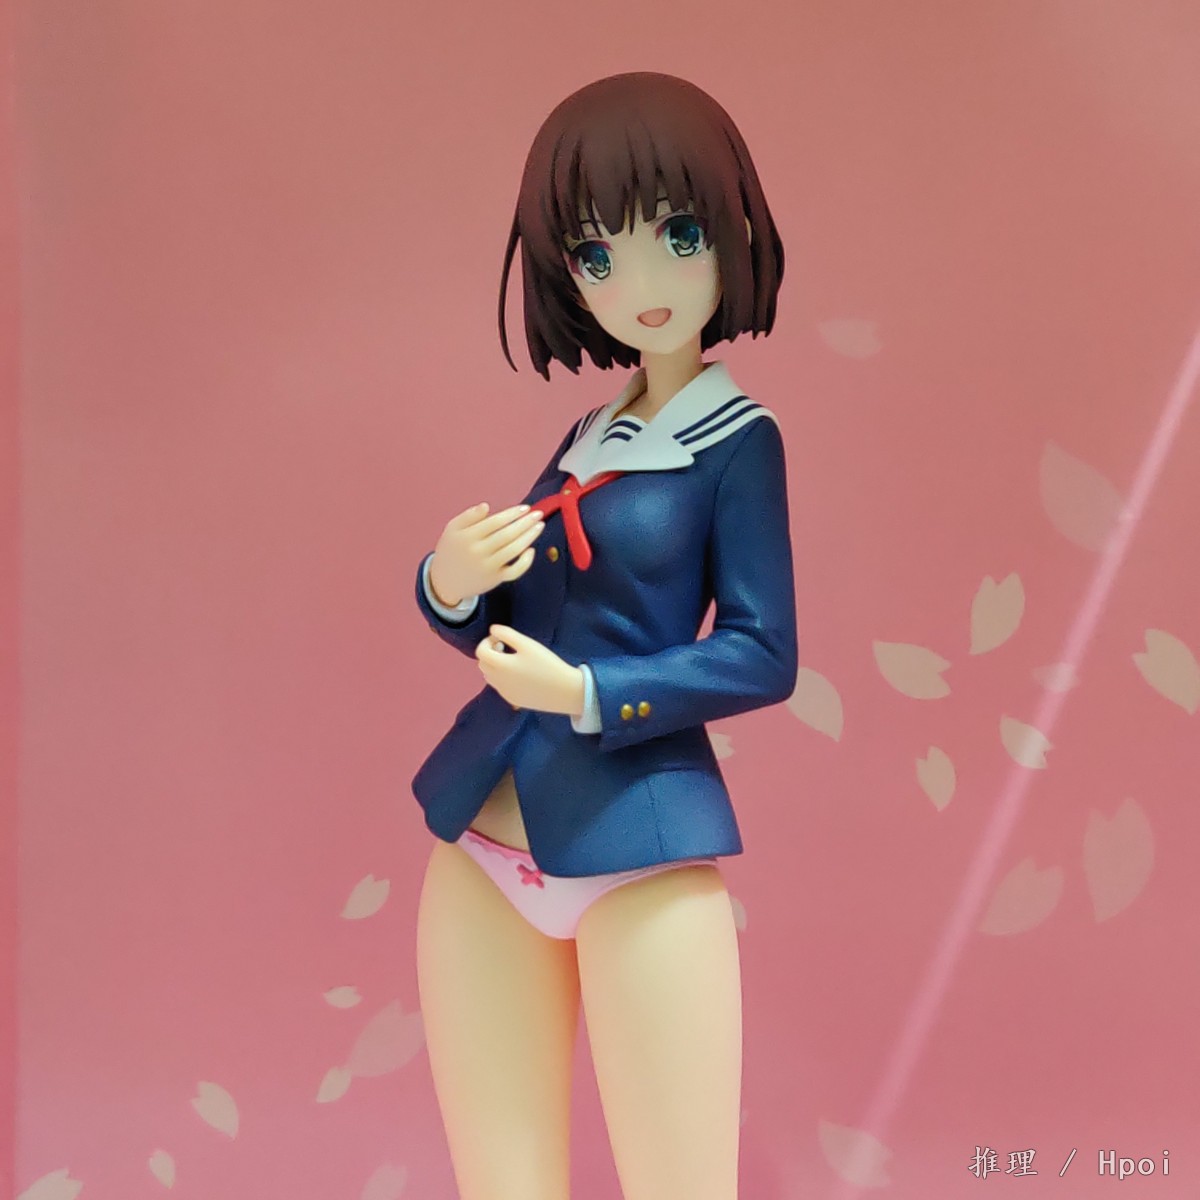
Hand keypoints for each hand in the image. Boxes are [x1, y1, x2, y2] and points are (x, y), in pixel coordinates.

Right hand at [428, 503, 545, 605]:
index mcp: (467, 537)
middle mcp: (478, 552)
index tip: (525, 508)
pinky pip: (514, 571)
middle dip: (525, 523)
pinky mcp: (495, 580)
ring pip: (513, 551)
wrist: (445, 581)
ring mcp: (488, 567)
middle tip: (538, 513)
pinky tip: (531, 550)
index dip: (512, 514)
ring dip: (529, 537)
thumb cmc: (451, 550)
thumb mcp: (452, 529)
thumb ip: (468, 516)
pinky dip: (525, 562)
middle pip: (506, 535)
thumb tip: (486, 506)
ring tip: (539, 526)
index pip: (494, 522)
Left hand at [476, 624, 585, 716]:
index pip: (480, 651)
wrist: (564, 691)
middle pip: (482, 664)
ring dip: (494, 665)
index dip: (487, 641)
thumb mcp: (527, 644)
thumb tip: (493, 629)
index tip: (501, 639)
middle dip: (489, 653)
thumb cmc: (547, 664)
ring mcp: (504, 692)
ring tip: (513, 661)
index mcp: (500, 665)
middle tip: (506, 647)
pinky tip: (520, 674)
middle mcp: (498, 681)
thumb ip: (507, 634)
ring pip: (489, 676)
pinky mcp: (512, 700)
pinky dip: (502, 677)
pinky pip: (499, 686)